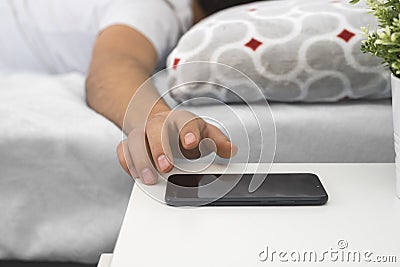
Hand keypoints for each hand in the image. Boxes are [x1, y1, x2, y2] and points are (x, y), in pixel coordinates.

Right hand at [117, 110, 236, 184]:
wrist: (159, 122)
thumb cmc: (184, 131)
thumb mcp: (204, 133)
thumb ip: (218, 141)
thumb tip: (231, 150)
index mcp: (182, 120)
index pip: (185, 121)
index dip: (188, 132)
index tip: (191, 143)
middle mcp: (160, 123)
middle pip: (155, 128)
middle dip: (159, 148)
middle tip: (167, 167)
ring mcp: (143, 133)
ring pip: (135, 140)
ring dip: (141, 160)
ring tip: (150, 178)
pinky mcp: (130, 144)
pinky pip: (122, 150)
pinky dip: (128, 163)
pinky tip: (136, 174)